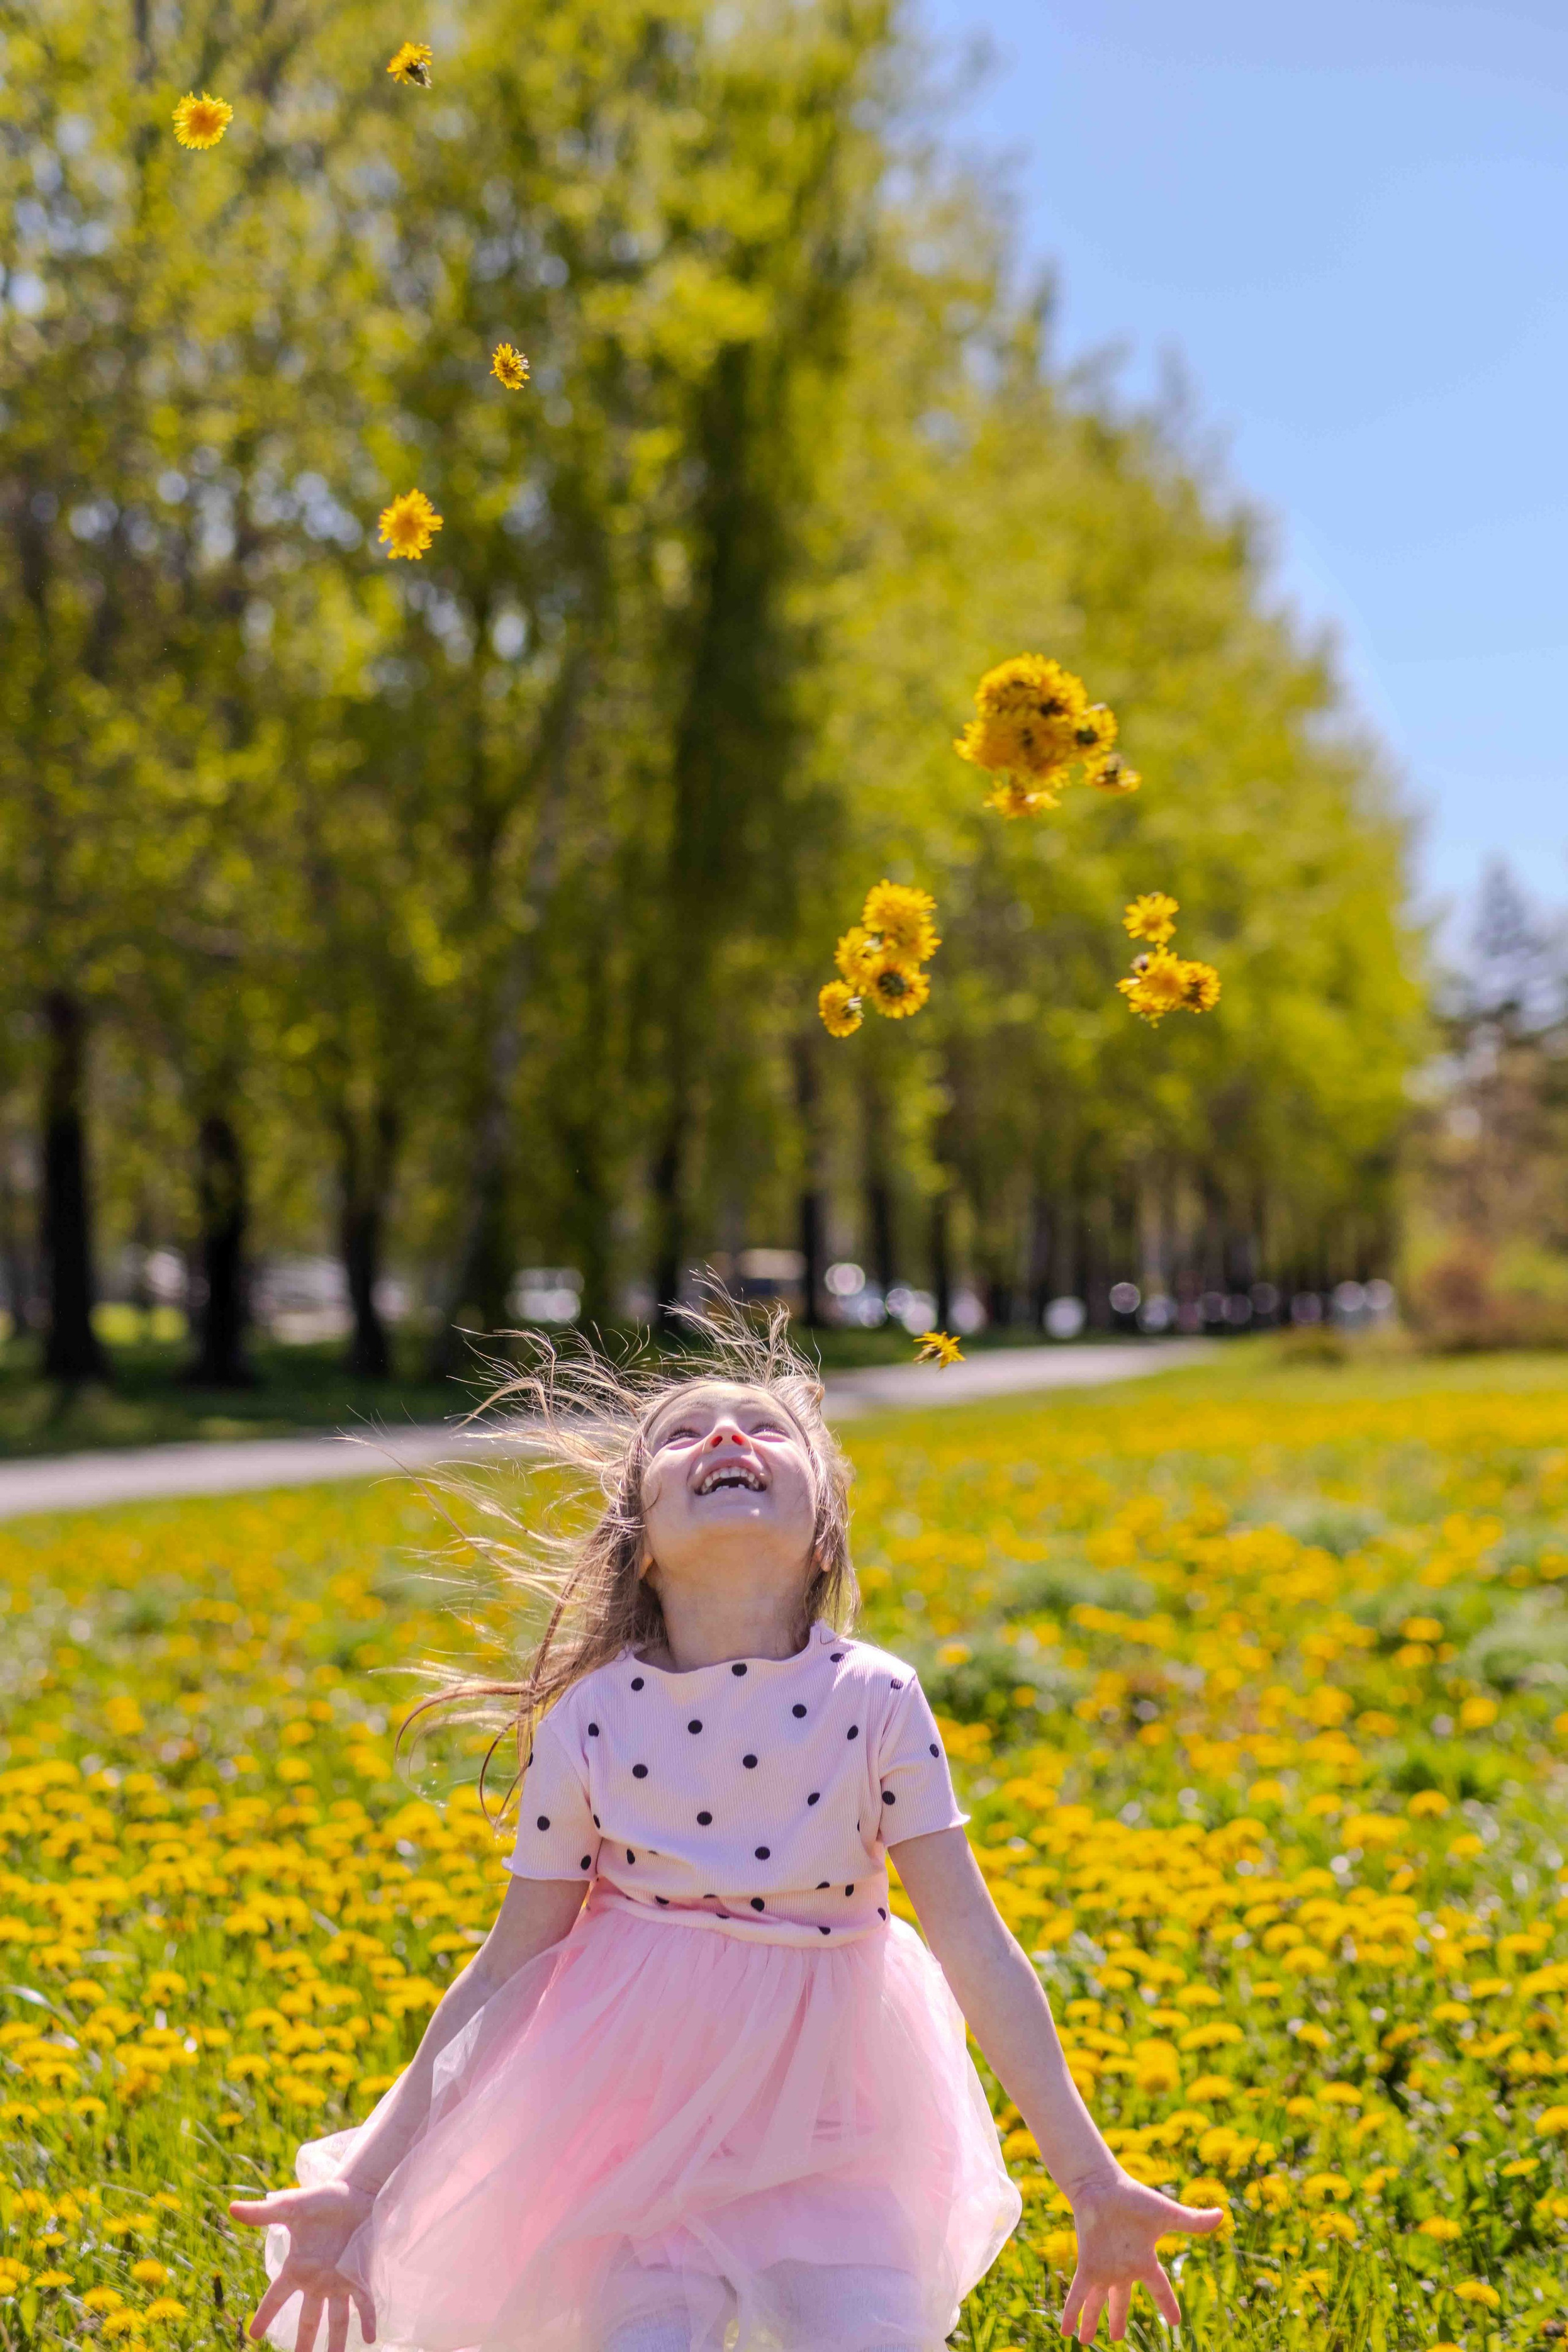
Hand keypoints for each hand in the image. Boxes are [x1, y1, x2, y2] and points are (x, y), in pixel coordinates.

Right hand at [228, 2181, 376, 2351]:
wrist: (355, 2190)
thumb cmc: (322, 2199)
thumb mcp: (291, 2207)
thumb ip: (264, 2213)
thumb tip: (233, 2208)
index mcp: (298, 2267)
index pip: (276, 2297)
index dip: (265, 2315)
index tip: (253, 2334)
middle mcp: (317, 2280)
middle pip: (309, 2319)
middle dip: (304, 2343)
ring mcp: (340, 2280)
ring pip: (336, 2319)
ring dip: (336, 2342)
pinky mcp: (360, 2275)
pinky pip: (364, 2303)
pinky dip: (367, 2320)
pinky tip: (370, 2338)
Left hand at [1059, 2168, 1223, 2341]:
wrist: (1103, 2186)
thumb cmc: (1135, 2198)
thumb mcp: (1168, 2215)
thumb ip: (1193, 2221)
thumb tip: (1222, 2216)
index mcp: (1144, 2260)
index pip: (1160, 2289)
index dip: (1168, 2305)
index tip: (1176, 2321)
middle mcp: (1123, 2269)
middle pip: (1120, 2300)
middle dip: (1117, 2318)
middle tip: (1117, 2338)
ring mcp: (1104, 2269)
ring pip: (1096, 2302)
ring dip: (1090, 2321)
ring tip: (1084, 2341)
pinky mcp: (1088, 2265)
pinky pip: (1078, 2295)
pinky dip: (1071, 2313)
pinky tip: (1065, 2332)